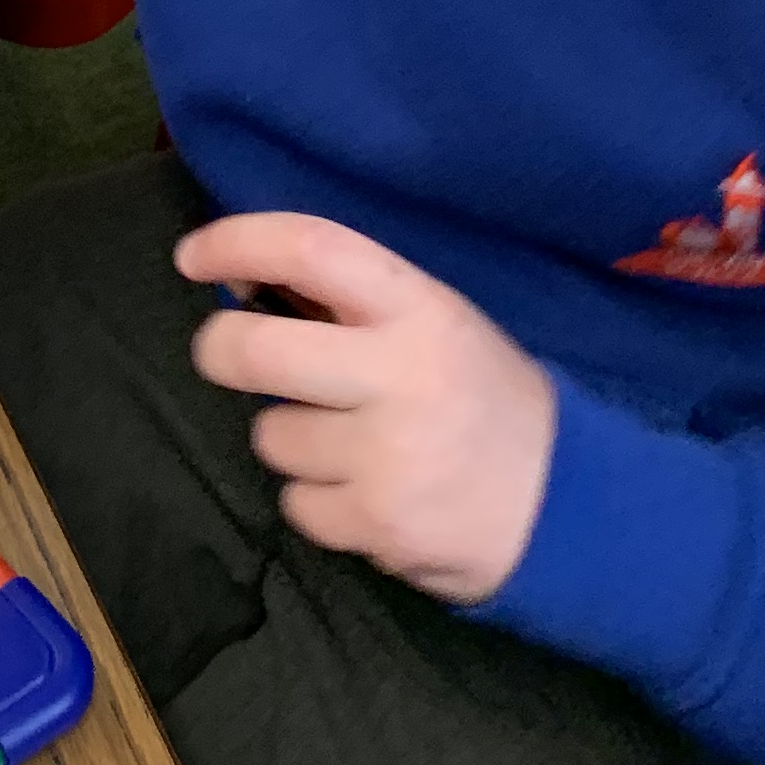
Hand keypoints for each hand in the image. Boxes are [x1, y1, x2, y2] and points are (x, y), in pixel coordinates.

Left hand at [184, 213, 556, 603]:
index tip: (194, 256)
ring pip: (270, 435)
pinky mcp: (377, 523)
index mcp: (418, 308)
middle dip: (219, 351)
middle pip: (252, 351)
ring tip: (355, 447)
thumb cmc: (483, 399)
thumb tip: (242, 279)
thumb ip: (353, 303)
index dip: (238, 241)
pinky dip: (319, 502)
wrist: (571, 505)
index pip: (311, 248)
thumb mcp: (437, 325)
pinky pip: (295, 503)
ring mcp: (387, 453)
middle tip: (227, 355)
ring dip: (294, 441)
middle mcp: (401, 373)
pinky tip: (370, 494)